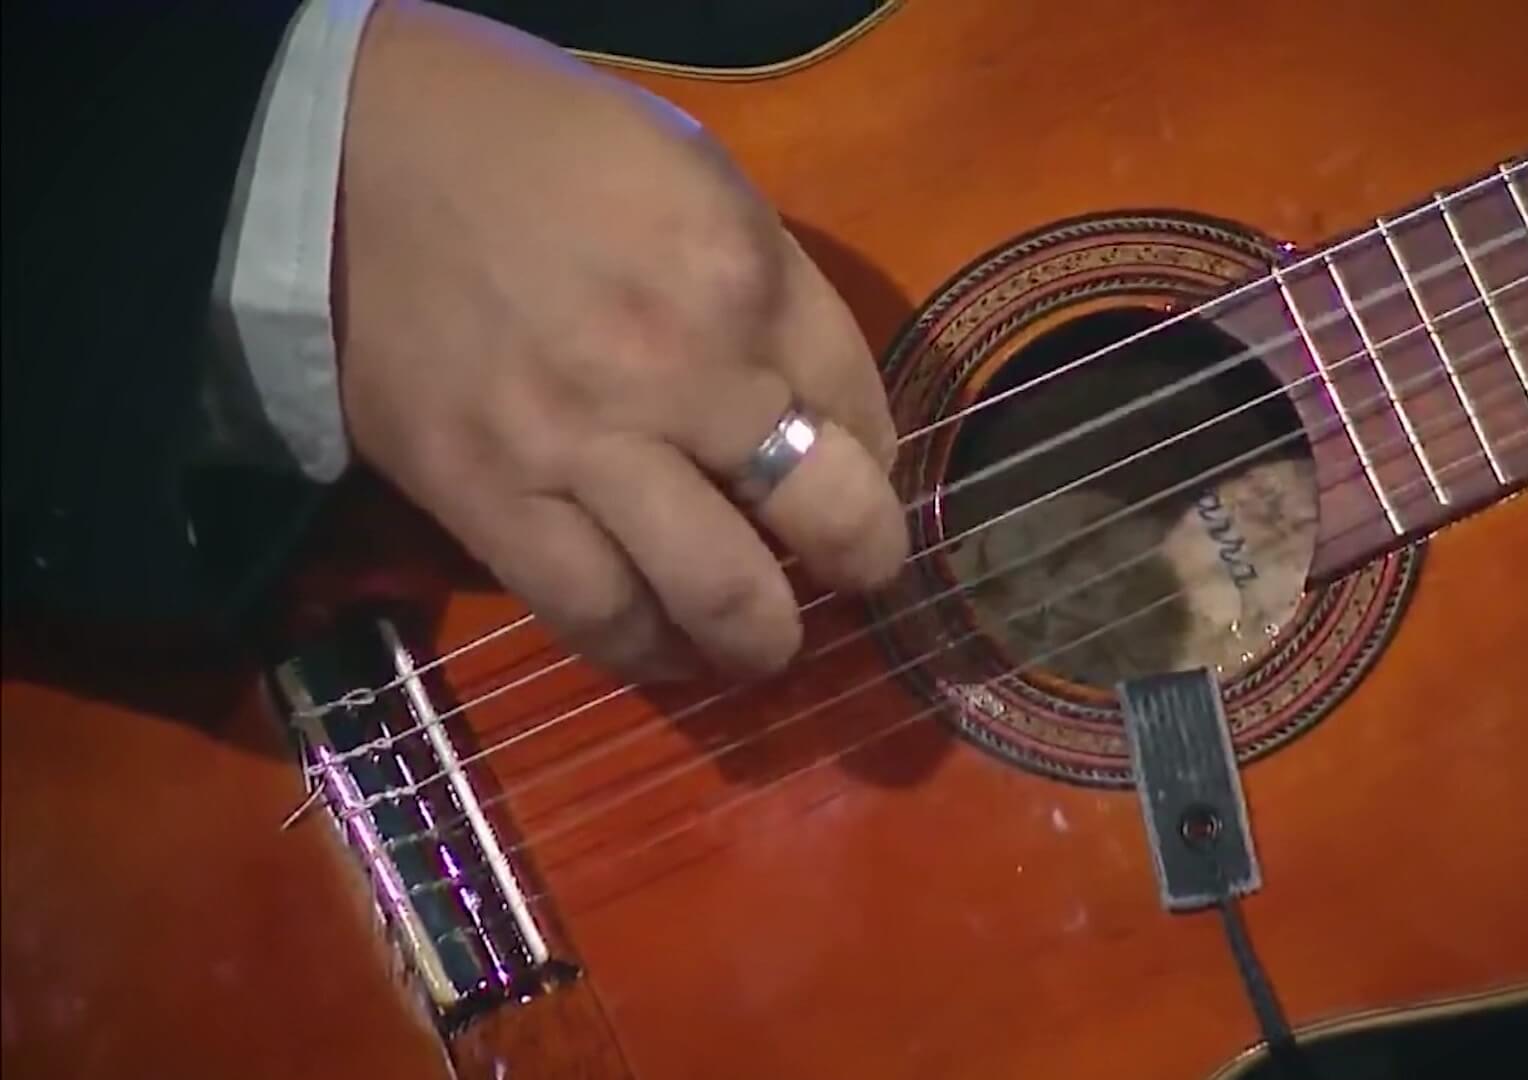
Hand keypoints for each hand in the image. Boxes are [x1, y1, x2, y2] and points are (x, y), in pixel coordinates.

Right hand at [334, 0, 906, 680]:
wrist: (343, 161)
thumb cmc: (531, 147)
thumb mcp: (692, 173)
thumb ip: (772, 287)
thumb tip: (823, 407)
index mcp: (742, 270)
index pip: (864, 408)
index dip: (877, 464)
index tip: (859, 479)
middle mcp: (681, 366)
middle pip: (828, 515)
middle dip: (861, 562)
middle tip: (848, 576)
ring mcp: (582, 445)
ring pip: (720, 596)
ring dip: (762, 639)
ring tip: (761, 643)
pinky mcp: (489, 502)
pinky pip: (596, 617)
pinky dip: (649, 653)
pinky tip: (667, 650)